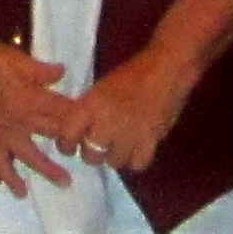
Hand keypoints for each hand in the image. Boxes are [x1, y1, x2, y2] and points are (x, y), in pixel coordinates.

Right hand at [0, 37, 76, 189]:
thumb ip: (40, 70)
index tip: (98, 124)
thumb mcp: (15, 57)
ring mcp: (4, 133)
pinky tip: (21, 193)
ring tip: (65, 183)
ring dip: (49, 169)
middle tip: (89, 155)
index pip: (64, 110)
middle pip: (53, 134)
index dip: (81, 117)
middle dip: (72, 144)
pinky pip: (0, 164)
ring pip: (32, 155)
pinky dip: (10, 179)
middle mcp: (21, 120)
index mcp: (32, 98)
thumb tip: (63, 73)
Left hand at [48, 48, 191, 173]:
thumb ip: (86, 111)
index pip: (67, 136)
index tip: (72, 145)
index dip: (66, 145)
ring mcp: (129, 134)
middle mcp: (106, 123)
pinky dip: (136, 159)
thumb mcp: (99, 89)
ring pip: (113, 162)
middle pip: (90, 155)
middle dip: (93, 152)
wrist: (166, 69)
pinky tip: (137, 148)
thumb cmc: (131, 74)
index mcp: (90, 105)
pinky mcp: (151, 141)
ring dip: (116, 155)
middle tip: (100, 144)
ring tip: (121, 144)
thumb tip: (76, 132)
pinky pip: (137, 164)